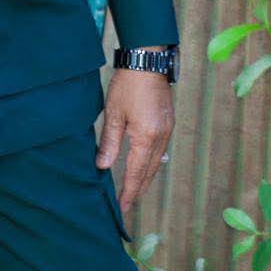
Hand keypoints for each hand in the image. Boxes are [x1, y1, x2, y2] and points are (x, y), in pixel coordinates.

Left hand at [96, 67, 174, 213]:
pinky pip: (160, 152)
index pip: (136, 172)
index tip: (122, 207)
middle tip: (127, 205)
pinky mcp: (168, 125)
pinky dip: (151, 164)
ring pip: (157, 163)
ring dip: (146, 178)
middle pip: (149, 172)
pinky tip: (145, 167)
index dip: (129, 191)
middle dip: (138, 189)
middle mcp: (161, 139)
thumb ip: (110, 142)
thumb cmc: (127, 85)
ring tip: (134, 191)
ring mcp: (167, 132)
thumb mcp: (113, 113)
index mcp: (146, 137)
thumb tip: (103, 167)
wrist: (147, 63)